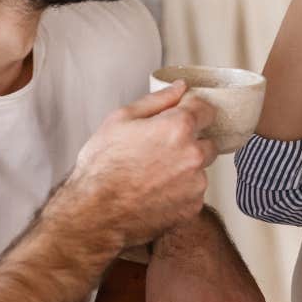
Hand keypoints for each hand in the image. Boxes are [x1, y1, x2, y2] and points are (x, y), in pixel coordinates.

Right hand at [58, 83, 216, 248]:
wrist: (94, 213)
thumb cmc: (101, 168)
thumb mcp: (120, 120)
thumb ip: (157, 100)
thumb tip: (179, 88)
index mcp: (178, 128)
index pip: (206, 109)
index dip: (192, 110)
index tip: (181, 116)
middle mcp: (193, 155)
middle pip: (207, 141)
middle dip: (190, 142)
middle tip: (160, 151)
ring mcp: (195, 185)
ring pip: (200, 170)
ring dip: (185, 169)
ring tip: (153, 175)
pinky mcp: (192, 208)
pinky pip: (193, 193)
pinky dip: (180, 192)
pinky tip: (155, 192)